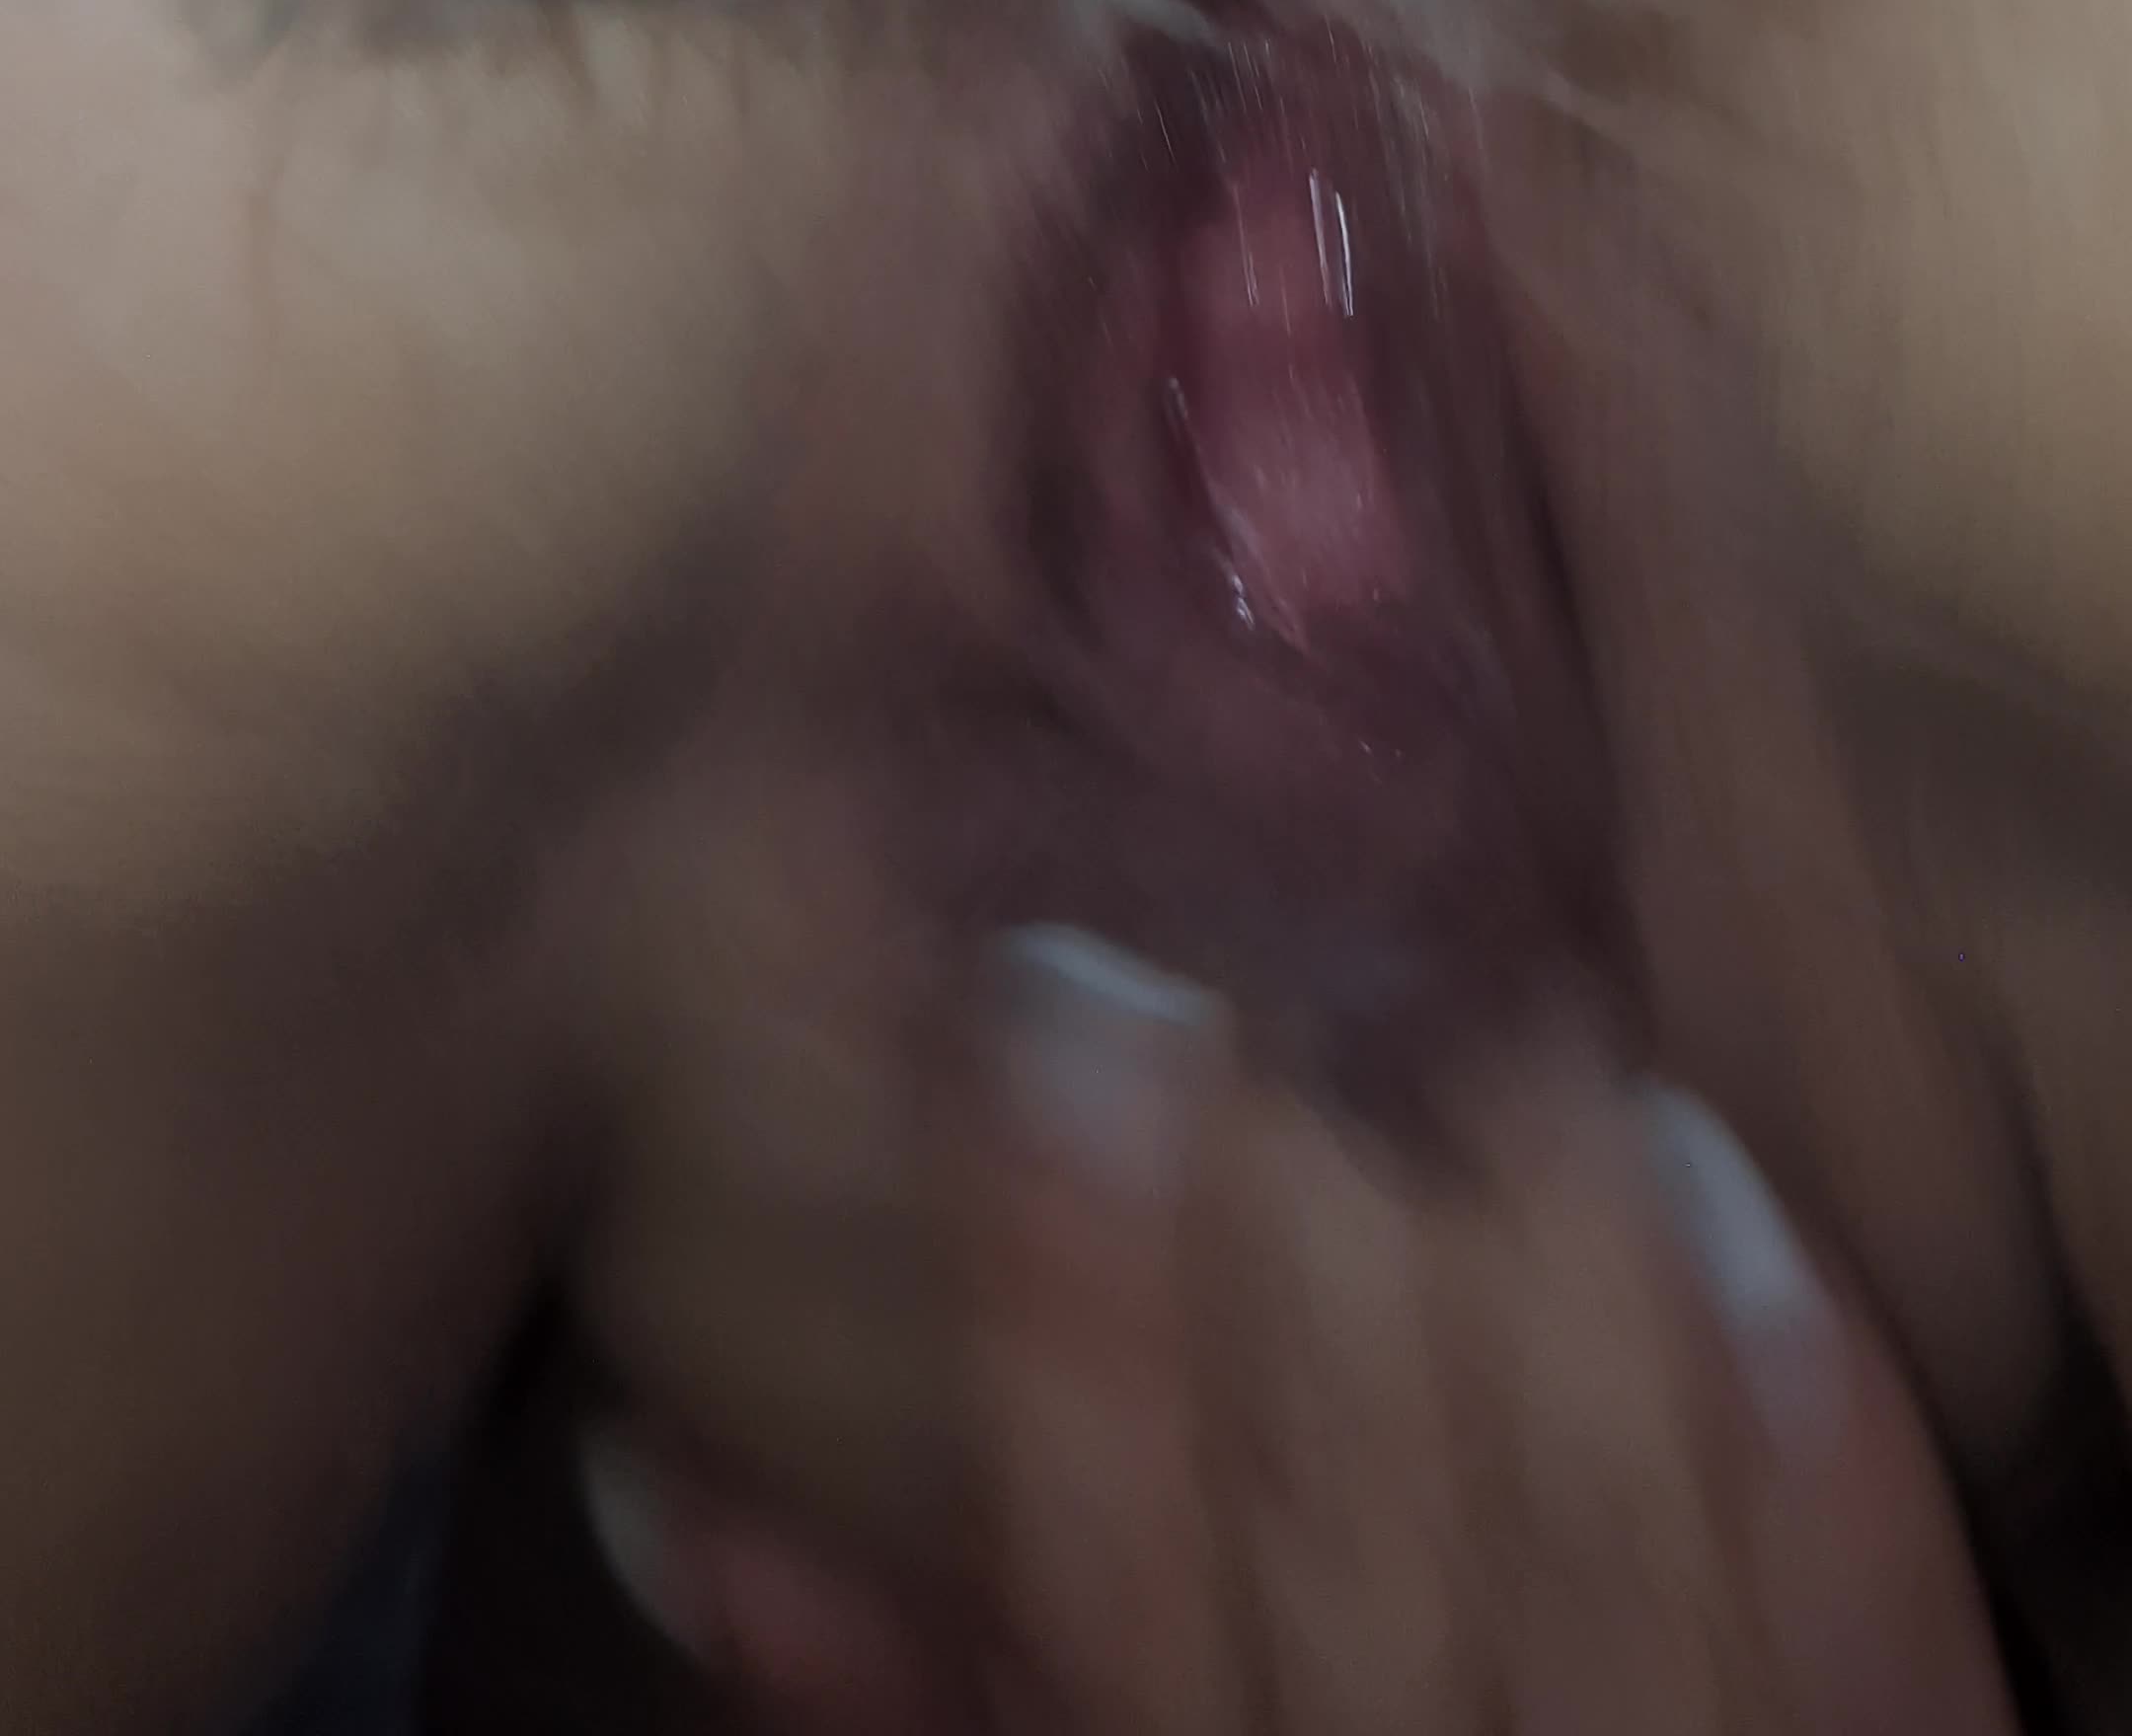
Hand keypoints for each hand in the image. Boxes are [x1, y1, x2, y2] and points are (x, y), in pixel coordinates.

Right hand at [590, 973, 2014, 1732]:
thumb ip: (888, 1676)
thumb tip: (668, 1475)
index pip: (1097, 1600)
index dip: (1065, 1311)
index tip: (1046, 1013)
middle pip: (1350, 1545)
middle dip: (1289, 1235)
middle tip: (1249, 954)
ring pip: (1599, 1546)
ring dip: (1530, 1261)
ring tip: (1477, 1006)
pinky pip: (1862, 1635)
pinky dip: (1796, 1417)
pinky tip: (1712, 1182)